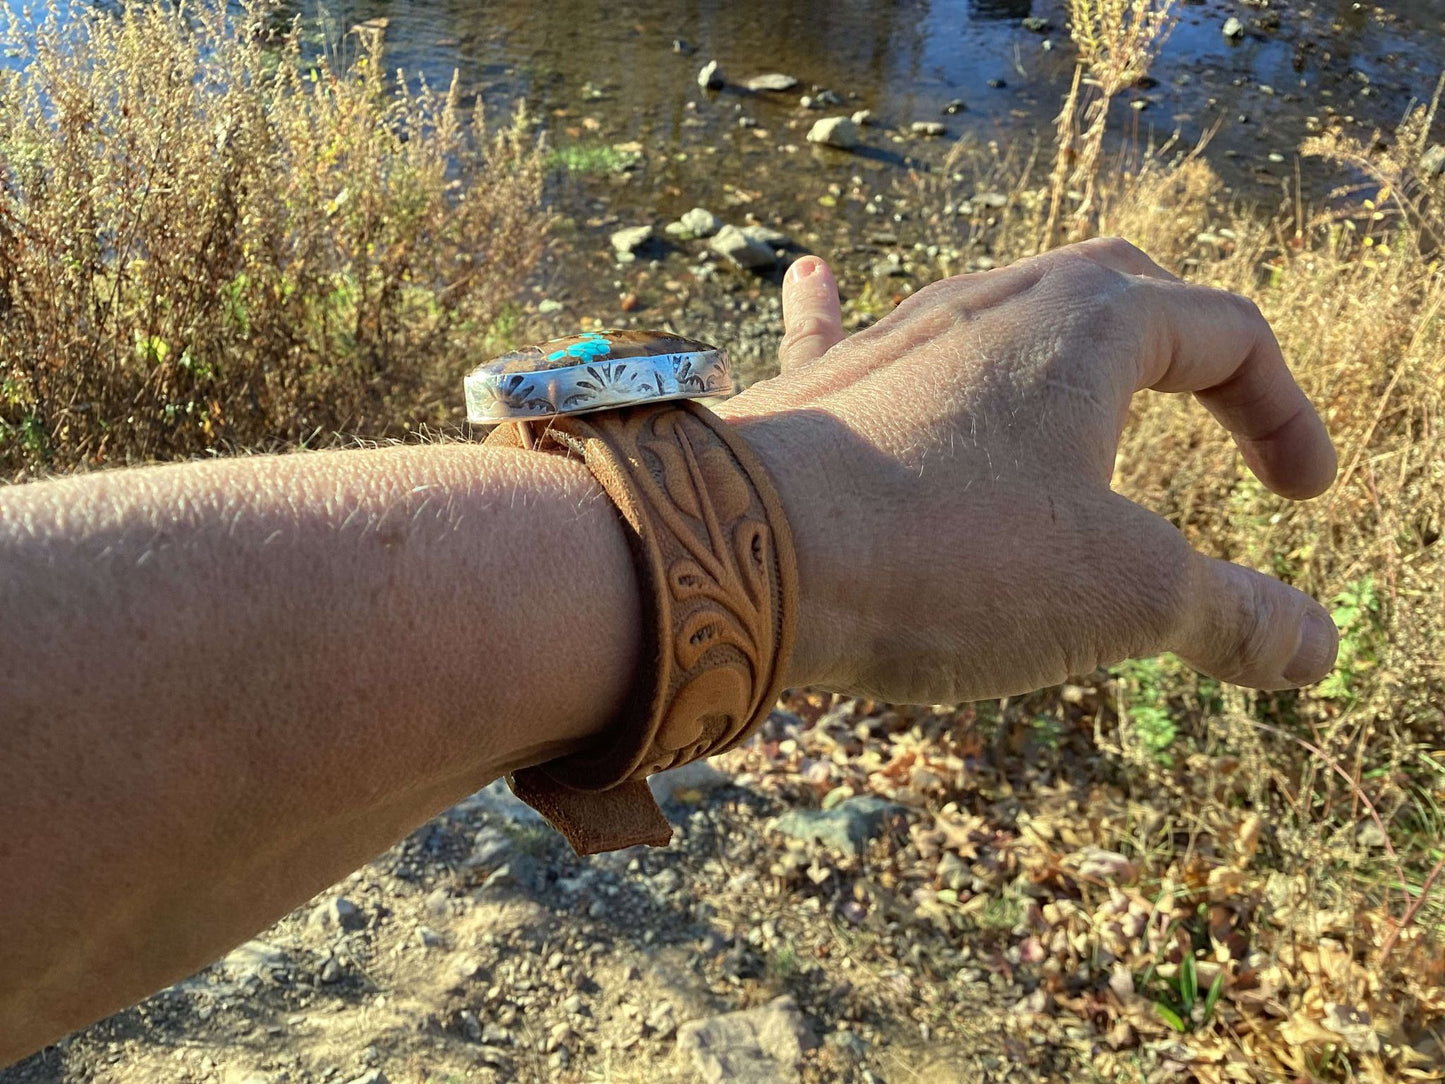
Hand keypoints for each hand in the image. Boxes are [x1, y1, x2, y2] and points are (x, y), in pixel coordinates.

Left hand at [722, 238, 1338, 704]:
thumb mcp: (1124, 600)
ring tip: (1082, 383)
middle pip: (1120, 288)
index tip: (1302, 497)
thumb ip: (1232, 615)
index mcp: (1089, 323)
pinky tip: (814, 275)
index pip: (1228, 336)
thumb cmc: (947, 558)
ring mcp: (898, 335)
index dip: (1284, 413)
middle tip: (1219, 407)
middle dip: (1185, 348)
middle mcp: (993, 302)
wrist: (744, 557)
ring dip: (1056, 347)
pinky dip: (843, 312)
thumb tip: (1317, 650)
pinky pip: (839, 329)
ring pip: (998, 308)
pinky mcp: (821, 390)